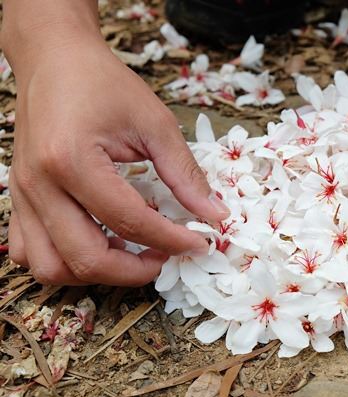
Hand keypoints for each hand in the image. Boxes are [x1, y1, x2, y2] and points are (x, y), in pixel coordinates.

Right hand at [5, 27, 228, 285]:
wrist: (54, 59)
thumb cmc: (102, 84)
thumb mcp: (154, 123)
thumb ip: (185, 174)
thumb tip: (214, 215)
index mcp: (72, 161)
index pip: (130, 221)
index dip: (171, 240)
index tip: (199, 243)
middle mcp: (40, 185)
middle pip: (86, 258)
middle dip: (135, 270)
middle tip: (166, 257)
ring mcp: (22, 196)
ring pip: (51, 267)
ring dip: (96, 272)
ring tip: (131, 253)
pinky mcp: (18, 199)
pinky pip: (30, 252)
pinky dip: (63, 261)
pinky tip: (96, 242)